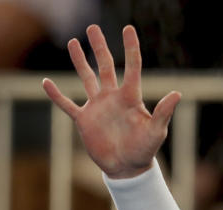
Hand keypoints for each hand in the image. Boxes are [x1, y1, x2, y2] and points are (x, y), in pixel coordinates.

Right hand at [41, 24, 179, 178]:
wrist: (127, 168)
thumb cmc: (145, 150)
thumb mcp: (156, 131)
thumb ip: (163, 112)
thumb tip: (177, 93)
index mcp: (131, 97)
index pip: (132, 67)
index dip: (130, 48)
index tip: (128, 29)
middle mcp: (113, 98)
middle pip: (105, 66)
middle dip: (99, 47)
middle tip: (93, 28)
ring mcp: (97, 107)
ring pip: (86, 78)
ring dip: (80, 61)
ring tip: (73, 42)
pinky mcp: (84, 120)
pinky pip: (67, 104)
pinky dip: (56, 95)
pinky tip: (45, 83)